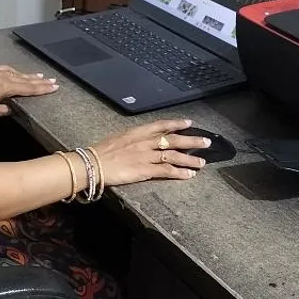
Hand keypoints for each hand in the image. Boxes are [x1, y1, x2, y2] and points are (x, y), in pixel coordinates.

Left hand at [0, 65, 58, 116]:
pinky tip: (21, 73)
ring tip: (42, 77)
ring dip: (31, 76)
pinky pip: (10, 70)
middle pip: (27, 80)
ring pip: (19, 74)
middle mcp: (5, 78)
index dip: (42, 89)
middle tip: (53, 81)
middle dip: (41, 82)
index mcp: (6, 88)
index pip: (28, 89)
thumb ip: (4, 110)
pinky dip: (18, 72)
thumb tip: (13, 109)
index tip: (53, 87)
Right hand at [90, 119, 208, 185]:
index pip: (161, 125)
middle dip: (191, 141)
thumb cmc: (101, 152)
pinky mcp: (145, 170)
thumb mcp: (119, 139)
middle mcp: (145, 142)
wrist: (92, 164)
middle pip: (173, 139)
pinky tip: (189, 175)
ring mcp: (146, 156)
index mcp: (137, 132)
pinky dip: (179, 172)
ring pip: (173, 155)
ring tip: (202, 163)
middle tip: (206, 142)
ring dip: (190, 159)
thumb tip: (143, 140)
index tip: (189, 123)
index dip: (176, 124)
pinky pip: (166, 170)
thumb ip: (133, 139)